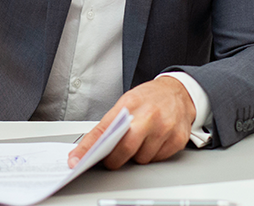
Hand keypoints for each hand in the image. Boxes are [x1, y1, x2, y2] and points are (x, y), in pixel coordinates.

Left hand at [67, 77, 195, 169]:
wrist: (178, 92)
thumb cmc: (150, 98)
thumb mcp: (126, 102)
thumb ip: (110, 123)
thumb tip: (88, 147)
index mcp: (130, 103)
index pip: (104, 130)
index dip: (88, 148)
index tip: (75, 160)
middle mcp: (149, 115)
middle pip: (125, 148)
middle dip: (114, 159)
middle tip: (112, 158)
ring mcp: (165, 128)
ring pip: (142, 158)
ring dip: (136, 156)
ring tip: (139, 141)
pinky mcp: (178, 139)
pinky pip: (158, 159)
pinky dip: (152, 155)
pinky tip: (154, 142)